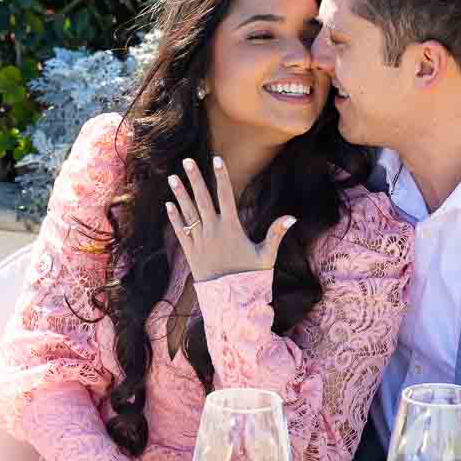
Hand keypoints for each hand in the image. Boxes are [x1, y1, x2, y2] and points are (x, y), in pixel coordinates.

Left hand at [165, 156, 295, 282]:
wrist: (230, 300)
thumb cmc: (250, 277)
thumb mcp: (266, 256)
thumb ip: (276, 234)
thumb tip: (292, 217)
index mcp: (231, 228)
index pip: (226, 196)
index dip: (221, 177)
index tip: (216, 159)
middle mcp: (213, 231)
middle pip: (202, 199)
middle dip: (194, 179)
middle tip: (186, 160)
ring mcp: (200, 241)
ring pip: (188, 213)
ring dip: (180, 194)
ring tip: (172, 177)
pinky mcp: (190, 252)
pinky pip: (181, 231)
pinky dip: (175, 217)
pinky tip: (169, 204)